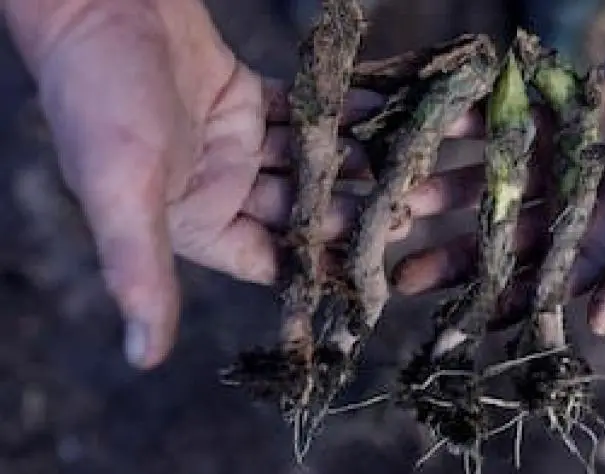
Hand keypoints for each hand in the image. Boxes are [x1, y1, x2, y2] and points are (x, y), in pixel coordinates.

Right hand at [22, 0, 479, 368]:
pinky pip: (304, 111)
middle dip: (350, 210)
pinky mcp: (246, 97)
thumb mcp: (121, 193)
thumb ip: (139, 273)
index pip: (268, 260)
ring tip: (408, 165)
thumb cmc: (99, 100)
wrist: (95, 6)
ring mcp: (236, 142)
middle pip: (299, 209)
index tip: (371, 274)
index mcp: (194, 223)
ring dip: (354, 162)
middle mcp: (218, 188)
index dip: (317, 267)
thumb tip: (143, 359)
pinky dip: (339, 112)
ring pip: (308, 160)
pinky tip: (383, 113)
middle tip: (405, 212)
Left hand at [392, 29, 604, 333]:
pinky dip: (462, 130)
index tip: (453, 324)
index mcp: (599, 244)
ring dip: (442, 195)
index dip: (498, 303)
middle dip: (452, 258)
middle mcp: (566, 208)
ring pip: (486, 184)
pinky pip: (495, 123)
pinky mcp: (545, 116)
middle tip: (399, 274)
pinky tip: (424, 137)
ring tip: (398, 207)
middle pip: (499, 239)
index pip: (539, 283)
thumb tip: (599, 326)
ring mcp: (552, 161)